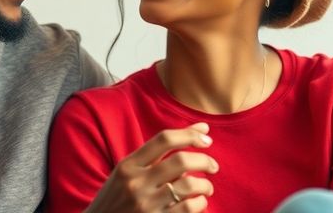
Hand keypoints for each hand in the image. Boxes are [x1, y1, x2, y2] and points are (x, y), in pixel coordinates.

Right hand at [85, 123, 217, 211]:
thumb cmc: (119, 198)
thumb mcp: (129, 172)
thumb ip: (161, 151)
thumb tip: (204, 128)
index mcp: (128, 166)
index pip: (164, 139)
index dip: (190, 135)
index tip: (206, 140)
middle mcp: (135, 183)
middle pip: (181, 160)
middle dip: (205, 161)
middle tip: (213, 166)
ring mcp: (145, 205)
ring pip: (189, 185)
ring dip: (206, 185)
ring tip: (207, 188)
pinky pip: (188, 208)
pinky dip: (200, 203)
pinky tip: (199, 202)